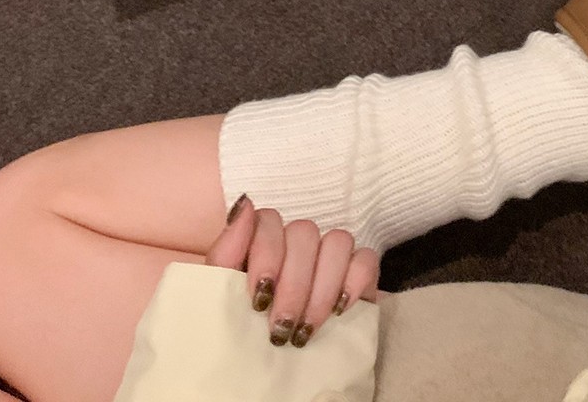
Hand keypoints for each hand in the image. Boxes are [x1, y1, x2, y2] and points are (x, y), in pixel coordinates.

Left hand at [206, 195, 379, 348]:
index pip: (269, 219)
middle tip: (281, 329)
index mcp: (260, 248)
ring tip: (307, 331)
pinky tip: (339, 312)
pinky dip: (354, 281)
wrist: (262, 389)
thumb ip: (226, 252)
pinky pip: (366, 258)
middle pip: (304, 231)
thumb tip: (244, 205)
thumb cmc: (237, 343)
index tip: (258, 298)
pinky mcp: (359, 279)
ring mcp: (330, 261)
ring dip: (321, 288)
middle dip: (293, 284)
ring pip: (338, 240)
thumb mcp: (221, 300)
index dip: (266, 252)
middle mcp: (296, 248)